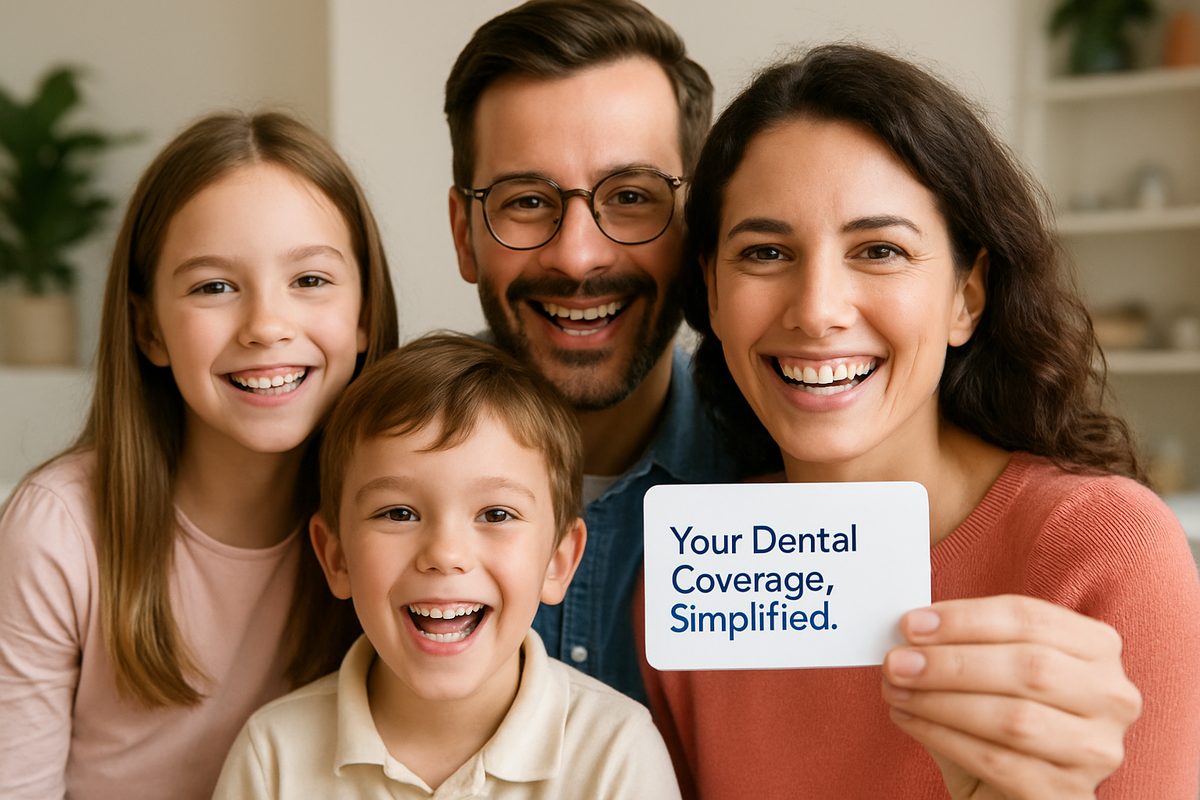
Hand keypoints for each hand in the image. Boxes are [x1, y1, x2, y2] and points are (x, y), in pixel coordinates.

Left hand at [880, 595, 1140, 799]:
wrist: (1011, 789)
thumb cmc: (999, 720)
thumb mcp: (990, 673)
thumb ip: (963, 645)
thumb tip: (912, 628)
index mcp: (1096, 649)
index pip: (1030, 619)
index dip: (965, 619)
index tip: (912, 624)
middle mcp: (1112, 697)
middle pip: (1028, 666)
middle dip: (951, 662)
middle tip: (897, 662)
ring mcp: (1096, 750)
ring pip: (1014, 717)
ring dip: (942, 701)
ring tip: (896, 691)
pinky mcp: (1068, 794)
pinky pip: (998, 761)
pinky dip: (944, 737)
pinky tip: (910, 720)